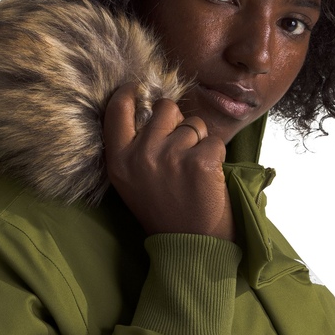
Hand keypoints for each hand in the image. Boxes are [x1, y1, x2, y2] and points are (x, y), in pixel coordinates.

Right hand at [104, 84, 235, 240]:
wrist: (189, 245)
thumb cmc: (162, 209)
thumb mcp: (130, 180)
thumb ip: (132, 145)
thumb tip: (145, 105)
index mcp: (119, 159)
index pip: (117, 109)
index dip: (130, 93)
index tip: (138, 89)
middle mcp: (142, 155)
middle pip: (165, 109)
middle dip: (177, 122)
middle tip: (179, 151)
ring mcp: (172, 156)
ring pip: (194, 124)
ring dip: (198, 141)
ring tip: (192, 171)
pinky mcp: (201, 161)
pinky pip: (214, 140)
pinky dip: (216, 156)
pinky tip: (208, 178)